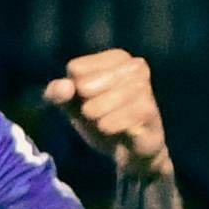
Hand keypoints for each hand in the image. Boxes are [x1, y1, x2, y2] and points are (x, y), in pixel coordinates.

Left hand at [44, 49, 168, 180]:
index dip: (74, 91)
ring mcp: (146, 87)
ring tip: (101, 124)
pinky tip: (112, 129)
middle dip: (85, 105)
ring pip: (107, 99)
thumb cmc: (100, 119)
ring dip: (98, 117)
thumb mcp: (73, 105)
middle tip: (92, 115)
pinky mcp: (150, 110)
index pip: (76, 69)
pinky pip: (123, 115)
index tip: (85, 99)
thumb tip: (64, 86)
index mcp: (116, 57)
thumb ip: (57, 93)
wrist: (128, 150)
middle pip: (88, 84)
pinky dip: (111, 126)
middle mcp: (135, 66)